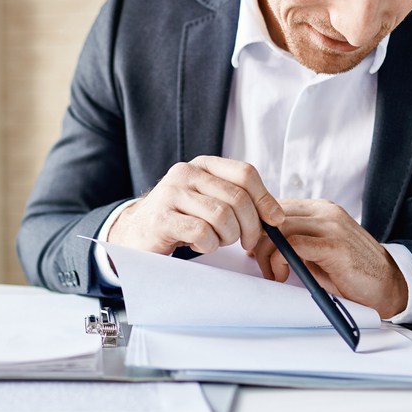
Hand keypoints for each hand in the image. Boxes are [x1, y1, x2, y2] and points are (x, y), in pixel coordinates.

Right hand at [108, 156, 284, 255]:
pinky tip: (199, 245)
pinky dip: (208, 246)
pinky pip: (202, 233)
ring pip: (222, 217)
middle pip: (237, 198)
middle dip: (250, 227)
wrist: (137, 233)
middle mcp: (185, 173)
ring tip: (216, 242)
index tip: (275, 220)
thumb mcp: (208, 201)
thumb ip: (236, 200)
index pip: (245, 173)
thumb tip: (275, 215)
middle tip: (246, 243)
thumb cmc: (179, 220)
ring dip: (227, 237)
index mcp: (202, 166)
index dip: (266, 198)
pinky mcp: (161, 219)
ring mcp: (171, 194)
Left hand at [249, 199, 407, 318]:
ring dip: (266, 253)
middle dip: (258, 241)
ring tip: (272, 273)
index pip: (275, 207)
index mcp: (321, 210)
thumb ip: (292, 242)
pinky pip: (293, 244)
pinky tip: (282, 274)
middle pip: (273, 215)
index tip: (253, 249)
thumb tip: (255, 244)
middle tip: (259, 264)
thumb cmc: (349, 272)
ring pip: (279, 228)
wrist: (388, 286)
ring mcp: (332, 226)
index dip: (258, 227)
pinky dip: (279, 260)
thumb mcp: (315, 252)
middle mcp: (326, 212)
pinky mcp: (335, 246)